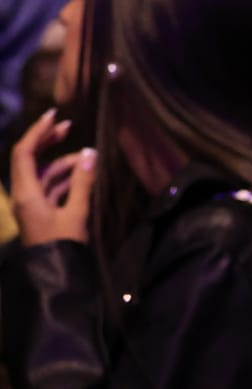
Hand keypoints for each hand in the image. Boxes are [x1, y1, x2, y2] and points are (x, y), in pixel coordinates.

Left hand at [9, 110, 95, 246]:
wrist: (54, 275)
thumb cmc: (61, 244)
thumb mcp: (76, 212)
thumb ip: (82, 181)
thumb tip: (90, 153)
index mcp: (25, 193)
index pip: (24, 153)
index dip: (38, 132)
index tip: (56, 115)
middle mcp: (23, 194)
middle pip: (30, 159)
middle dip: (48, 141)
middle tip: (69, 126)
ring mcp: (31, 203)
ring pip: (43, 172)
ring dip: (63, 162)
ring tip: (88, 157)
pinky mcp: (40, 210)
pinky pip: (50, 186)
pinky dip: (65, 177)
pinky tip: (83, 174)